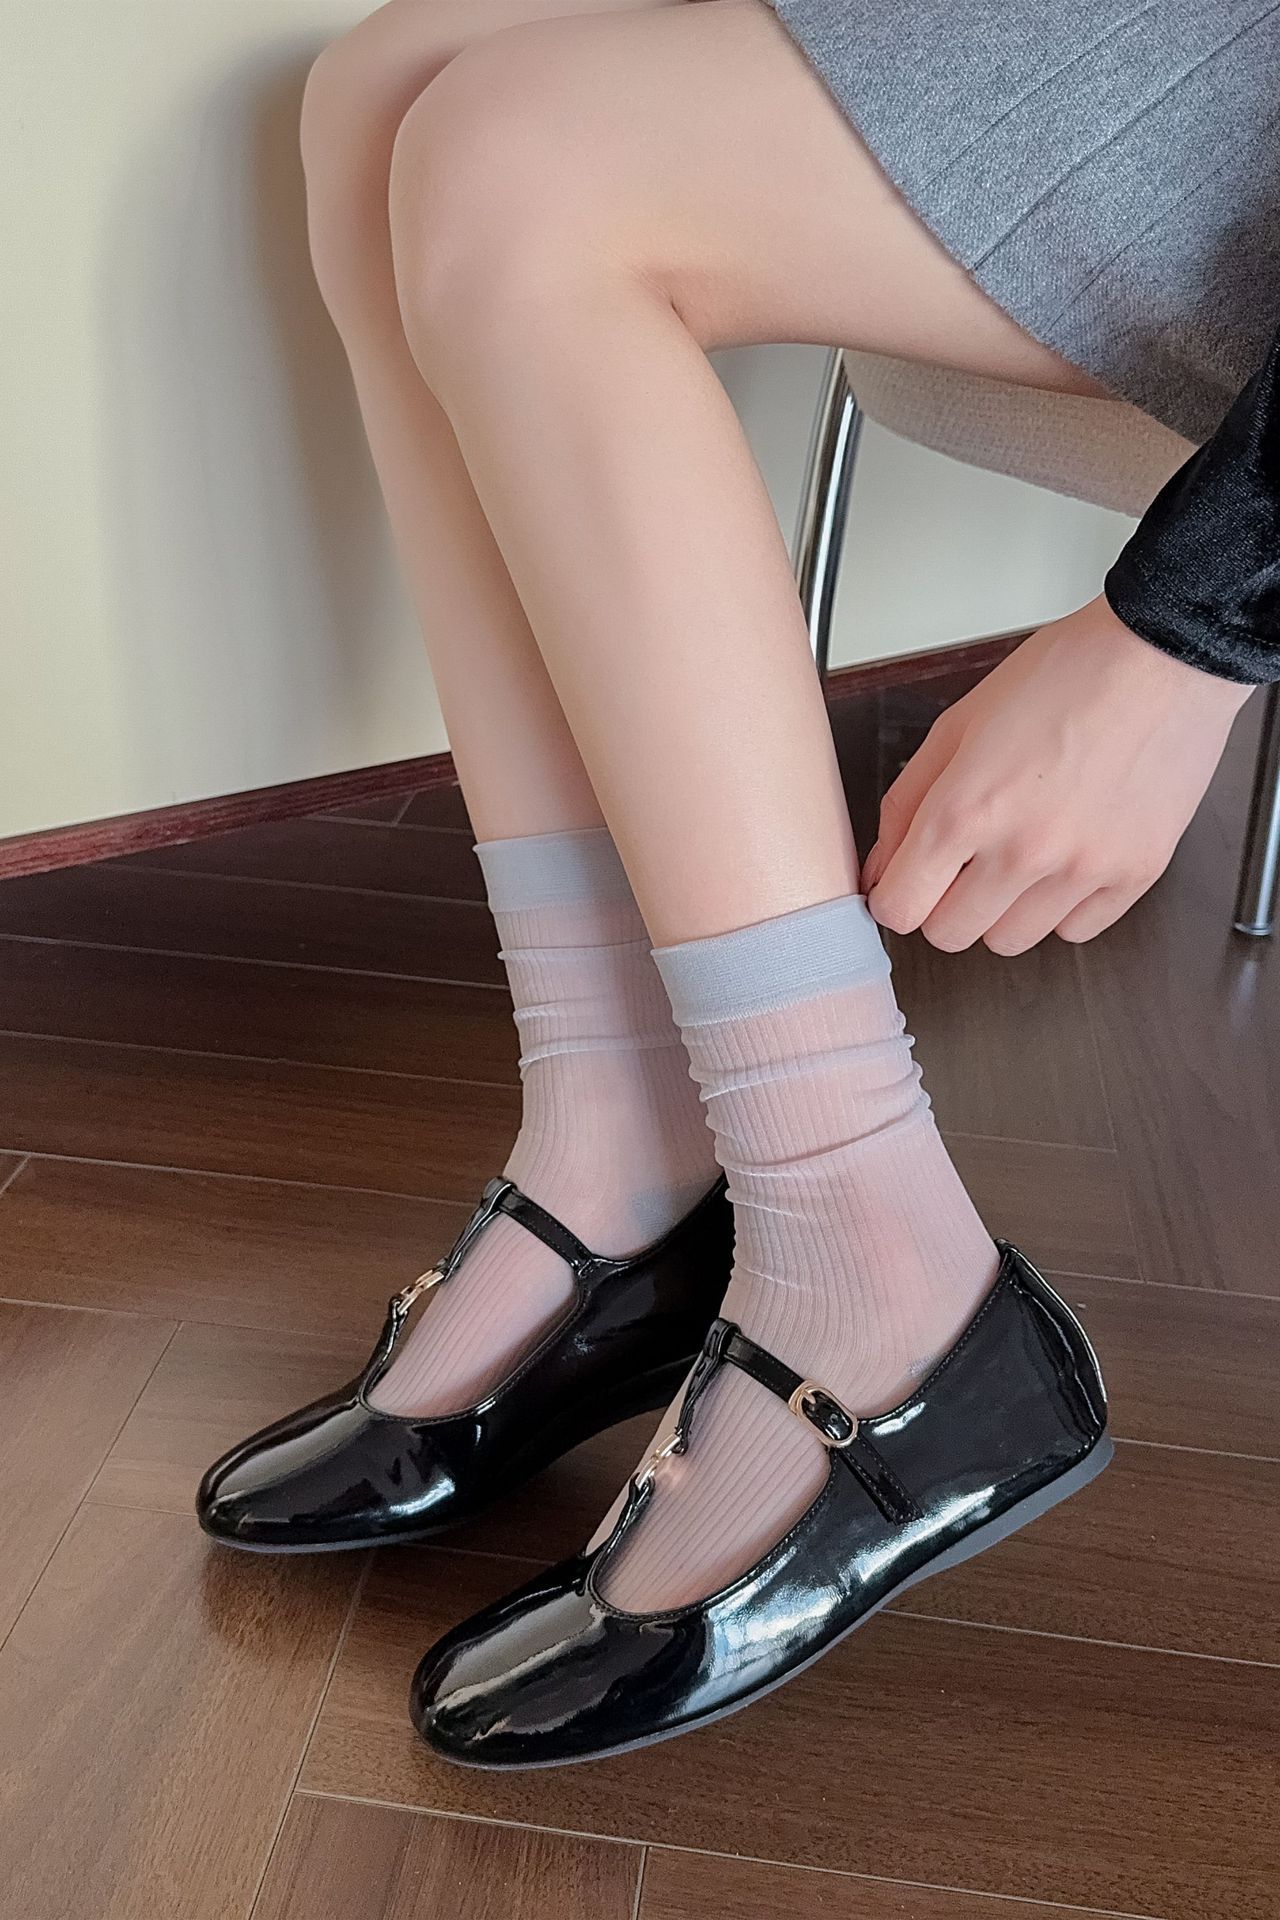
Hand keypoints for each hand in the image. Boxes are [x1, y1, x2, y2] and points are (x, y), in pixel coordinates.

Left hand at [860, 595, 1252, 953]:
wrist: (1163, 654)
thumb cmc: (1065, 675)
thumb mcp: (959, 725)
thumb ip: (907, 804)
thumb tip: (880, 868)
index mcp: (967, 809)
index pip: (901, 909)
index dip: (894, 897)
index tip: (904, 884)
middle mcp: (1024, 851)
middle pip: (951, 935)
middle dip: (943, 905)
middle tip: (960, 865)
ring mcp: (1083, 870)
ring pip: (1010, 941)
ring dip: (1001, 909)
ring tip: (1019, 855)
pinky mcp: (1135, 875)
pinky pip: (1075, 931)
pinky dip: (1061, 908)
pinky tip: (1065, 860)